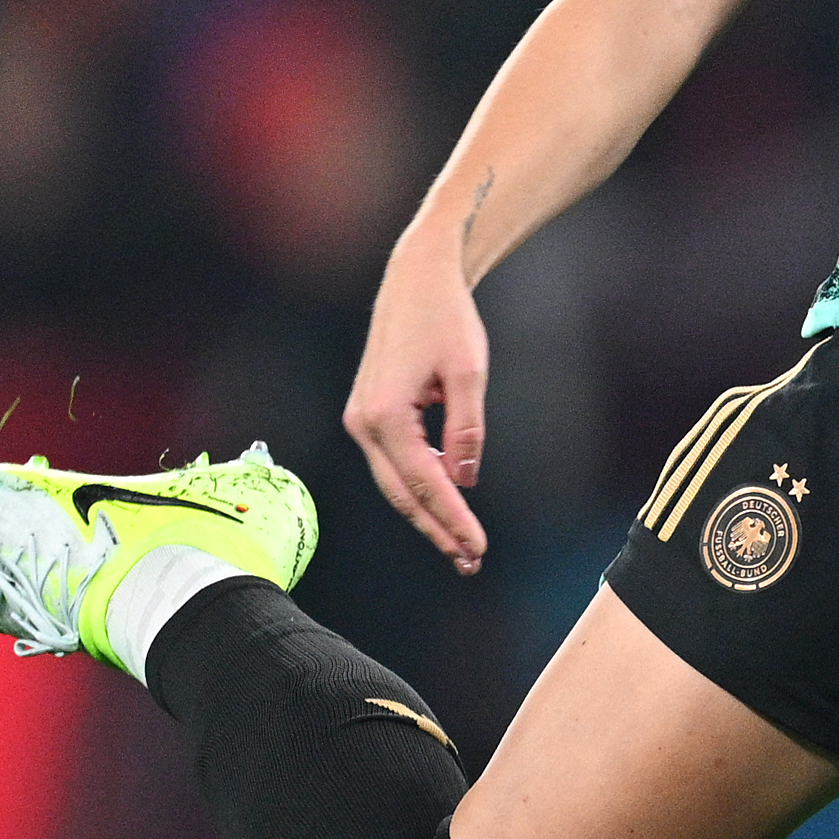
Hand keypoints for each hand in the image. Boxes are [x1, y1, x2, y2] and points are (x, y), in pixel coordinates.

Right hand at [346, 207, 491, 572]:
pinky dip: (419, 484)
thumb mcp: (468, 372)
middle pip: (401, 494)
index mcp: (384, 415)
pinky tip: (447, 500)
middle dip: (437, 530)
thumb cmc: (445, 318)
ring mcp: (360, 418)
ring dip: (427, 512)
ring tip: (461, 542)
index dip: (452, 520)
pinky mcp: (368, 412)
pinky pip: (394, 461)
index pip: (423, 483)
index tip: (477, 547)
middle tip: (470, 560)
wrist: (417, 278)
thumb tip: (464, 481)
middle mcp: (363, 422)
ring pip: (395, 482)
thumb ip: (466, 430)